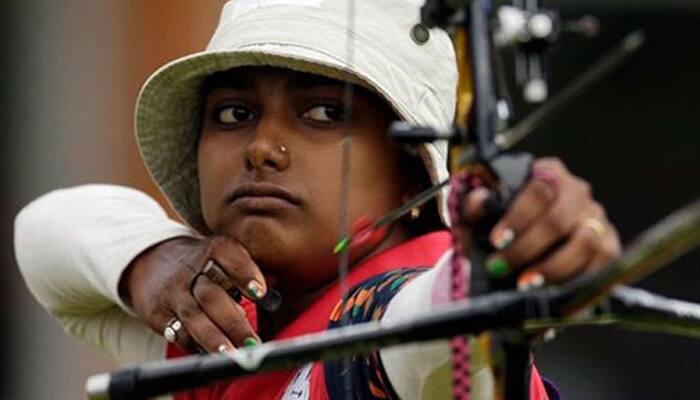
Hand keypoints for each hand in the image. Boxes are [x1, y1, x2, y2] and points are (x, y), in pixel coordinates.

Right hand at [119, 236, 267, 351]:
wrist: (153, 262)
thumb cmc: (206, 264)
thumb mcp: (224, 256)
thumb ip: (249, 272)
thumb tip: (273, 298)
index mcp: (214, 249)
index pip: (228, 255)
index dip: (244, 272)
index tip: (260, 293)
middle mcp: (192, 269)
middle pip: (212, 294)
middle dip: (234, 321)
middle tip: (253, 342)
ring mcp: (174, 292)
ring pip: (194, 317)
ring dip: (215, 338)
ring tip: (232, 355)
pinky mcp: (159, 313)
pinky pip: (178, 332)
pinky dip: (197, 346)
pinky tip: (213, 356)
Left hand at [462, 157, 620, 284]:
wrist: (521, 245)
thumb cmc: (501, 224)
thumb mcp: (482, 214)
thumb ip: (476, 206)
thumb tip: (480, 202)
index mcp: (547, 174)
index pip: (538, 190)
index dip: (518, 218)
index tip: (497, 241)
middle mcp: (577, 192)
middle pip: (560, 219)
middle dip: (528, 248)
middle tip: (501, 268)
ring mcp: (596, 218)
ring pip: (585, 243)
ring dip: (553, 268)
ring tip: (525, 283)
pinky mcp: (608, 244)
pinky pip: (602, 264)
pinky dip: (578, 281)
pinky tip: (553, 293)